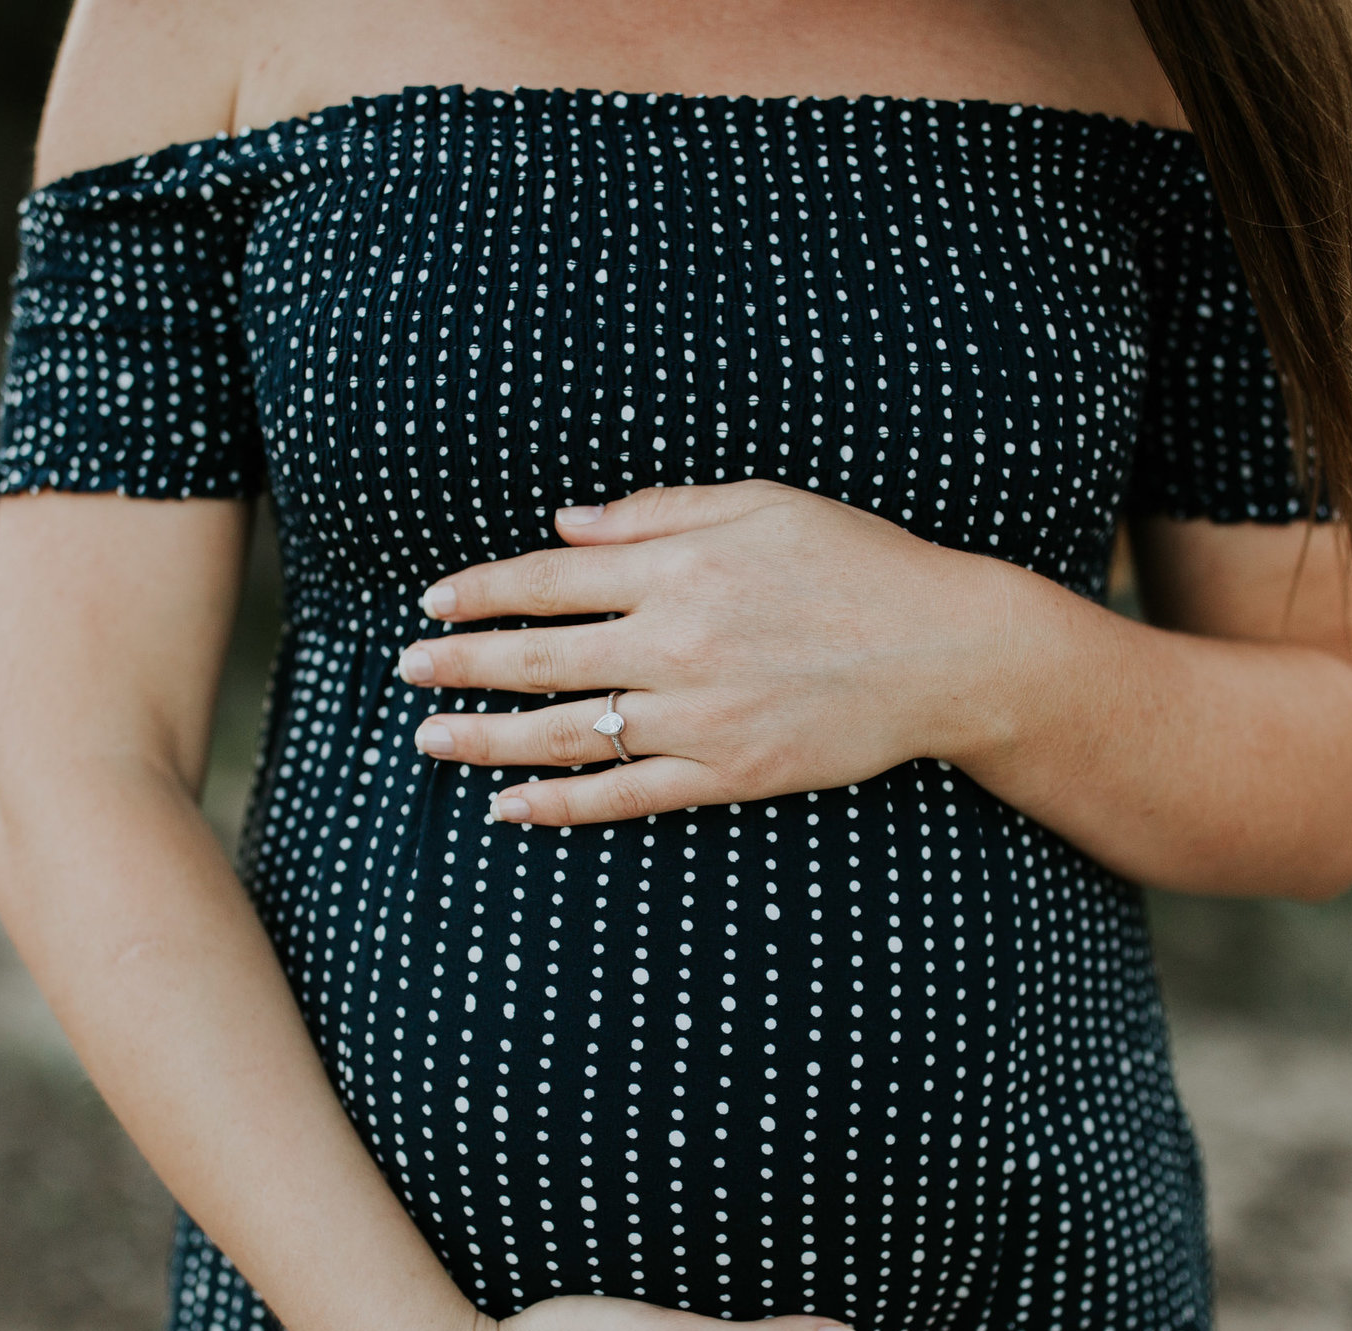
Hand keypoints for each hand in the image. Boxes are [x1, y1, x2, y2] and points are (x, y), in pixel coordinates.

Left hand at [399, 482, 1024, 825]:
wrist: (944, 650)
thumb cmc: (858, 562)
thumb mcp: (760, 504)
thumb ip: (656, 512)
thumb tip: (564, 525)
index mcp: (679, 567)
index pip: (548, 580)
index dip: (481, 593)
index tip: (433, 604)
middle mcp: (676, 643)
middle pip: (539, 658)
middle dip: (461, 666)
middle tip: (406, 674)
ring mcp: (698, 716)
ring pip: (565, 733)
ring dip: (487, 738)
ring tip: (429, 740)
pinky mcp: (727, 774)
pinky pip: (624, 796)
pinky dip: (559, 805)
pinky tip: (508, 806)